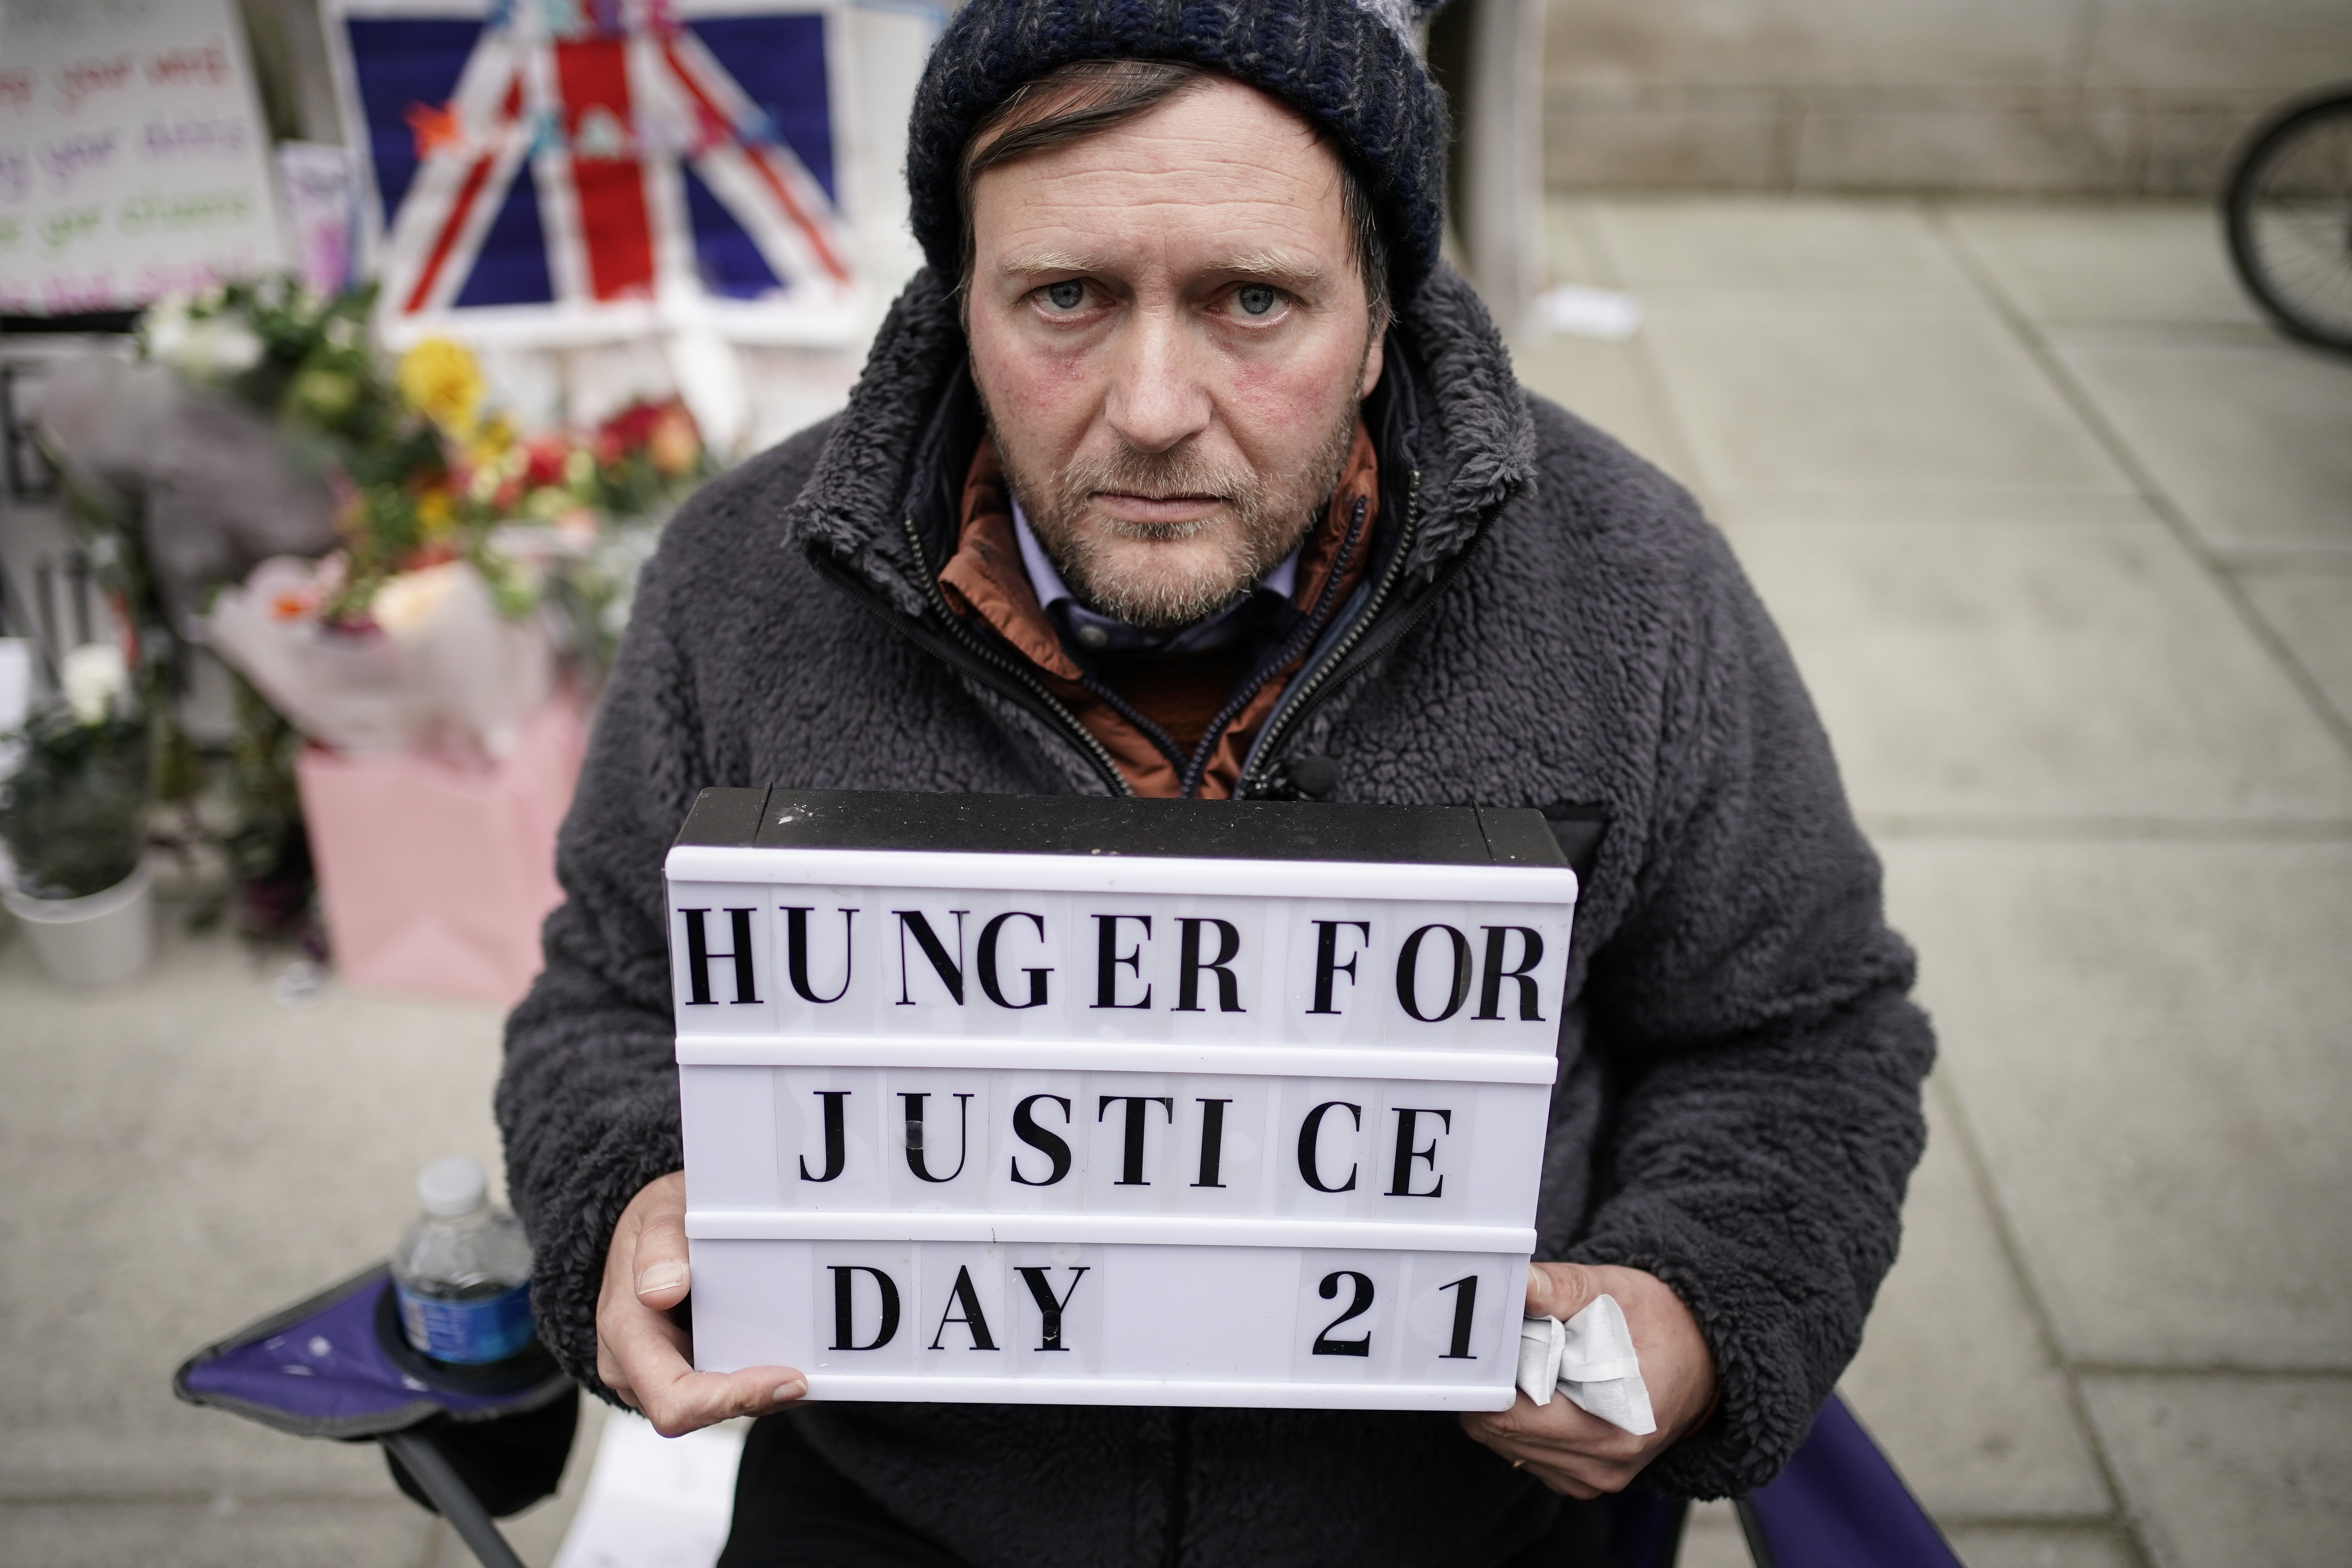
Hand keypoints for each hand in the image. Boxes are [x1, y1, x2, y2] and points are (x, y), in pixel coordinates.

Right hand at [595, 1171, 806, 1436]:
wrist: (646, 1230)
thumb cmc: (655, 1220)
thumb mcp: (658, 1213)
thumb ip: (659, 1246)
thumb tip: (662, 1291)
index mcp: (626, 1334)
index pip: (675, 1399)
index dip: (733, 1398)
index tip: (787, 1378)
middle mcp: (633, 1368)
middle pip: (702, 1411)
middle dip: (756, 1397)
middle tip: (807, 1373)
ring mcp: (655, 1376)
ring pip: (716, 1407)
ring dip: (759, 1392)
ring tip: (802, 1360)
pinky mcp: (680, 1373)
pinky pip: (720, 1392)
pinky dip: (753, 1379)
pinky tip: (784, 1356)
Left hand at [1459, 1262, 1717, 1496]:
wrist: (1705, 1358)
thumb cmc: (1661, 1323)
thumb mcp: (1614, 1292)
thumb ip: (1561, 1288)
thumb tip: (1518, 1283)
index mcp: (1615, 1425)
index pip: (1512, 1418)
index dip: (1489, 1379)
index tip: (1486, 1349)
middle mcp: (1605, 1463)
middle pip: (1503, 1435)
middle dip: (1497, 1391)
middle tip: (1510, 1351)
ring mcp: (1596, 1476)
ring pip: (1510, 1448)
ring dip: (1509, 1409)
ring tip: (1534, 1368)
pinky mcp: (1588, 1478)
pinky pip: (1530, 1457)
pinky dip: (1525, 1426)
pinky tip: (1546, 1392)